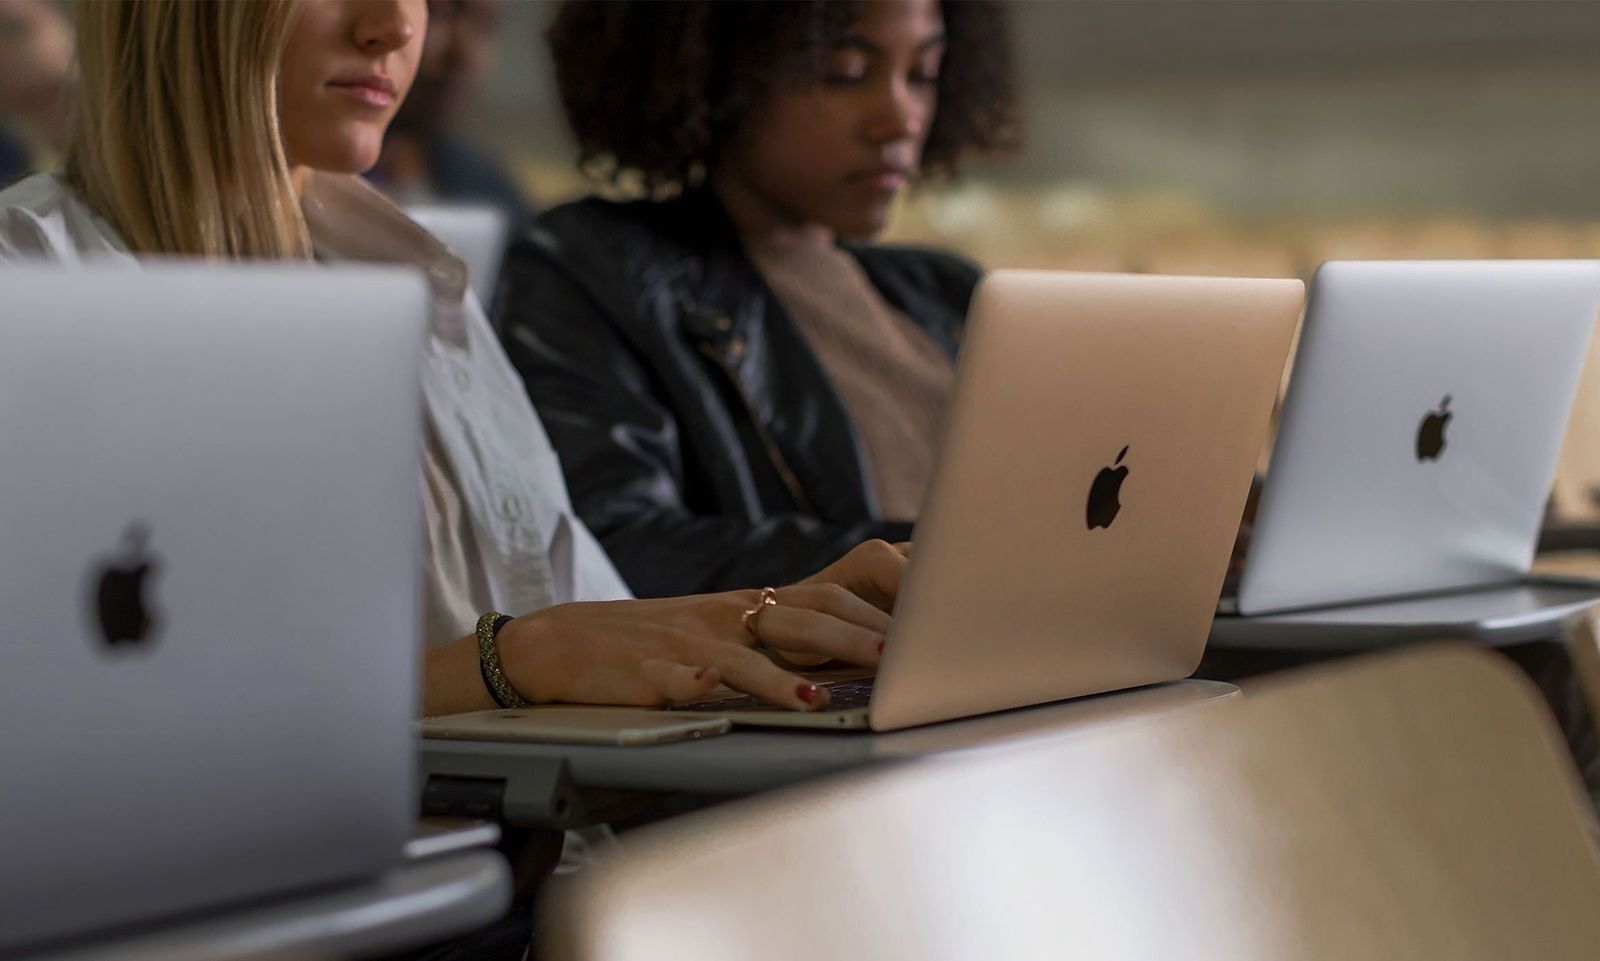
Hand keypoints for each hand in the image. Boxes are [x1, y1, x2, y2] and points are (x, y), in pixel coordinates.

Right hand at [494, 540, 909, 710]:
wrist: (565, 643)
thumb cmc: (656, 642)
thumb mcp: (724, 630)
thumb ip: (785, 638)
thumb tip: (858, 654)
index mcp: (750, 608)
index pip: (824, 598)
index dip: (871, 612)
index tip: (917, 627)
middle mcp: (726, 620)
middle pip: (797, 621)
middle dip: (848, 639)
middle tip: (893, 658)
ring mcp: (687, 645)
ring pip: (744, 657)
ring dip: (782, 679)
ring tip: (817, 699)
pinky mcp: (647, 675)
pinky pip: (678, 679)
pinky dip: (699, 684)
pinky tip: (712, 689)